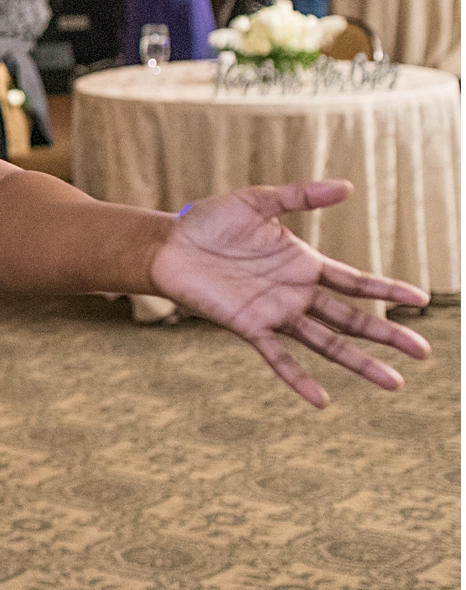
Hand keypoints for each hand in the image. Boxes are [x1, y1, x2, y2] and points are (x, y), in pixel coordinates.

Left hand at [149, 180, 430, 407]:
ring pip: (326, 343)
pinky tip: (321, 401)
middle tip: (422, 352)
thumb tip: (348, 187)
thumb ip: (300, 196)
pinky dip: (298, 379)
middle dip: (386, 335)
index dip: (388, 290)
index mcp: (304, 265)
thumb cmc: (210, 222)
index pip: (356, 282)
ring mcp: (274, 313)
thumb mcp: (259, 201)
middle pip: (351, 318)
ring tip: (394, 383)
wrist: (168, 245)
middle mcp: (295, 293)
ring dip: (358, 362)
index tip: (420, 300)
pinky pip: (277, 357)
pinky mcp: (247, 327)